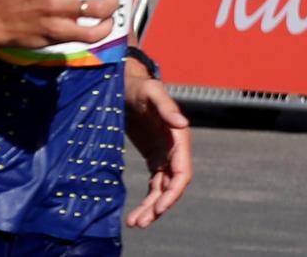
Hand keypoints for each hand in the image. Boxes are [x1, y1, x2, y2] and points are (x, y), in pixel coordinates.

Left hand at [125, 65, 191, 228]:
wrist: (125, 82)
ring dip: (152, 208)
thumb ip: (165, 107)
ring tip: (135, 223)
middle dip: (159, 206)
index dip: (172, 193)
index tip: (159, 207)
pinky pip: (154, 184)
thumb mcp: (151, 92)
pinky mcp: (153, 157)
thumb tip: (182, 124)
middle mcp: (174, 151)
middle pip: (171, 187)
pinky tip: (136, 214)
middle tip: (141, 222)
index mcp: (178, 139)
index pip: (181, 174)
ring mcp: (164, 155)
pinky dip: (147, 199)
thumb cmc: (139, 85)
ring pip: (161, 190)